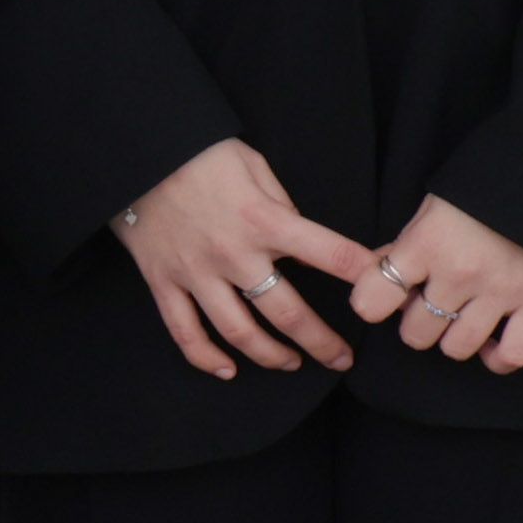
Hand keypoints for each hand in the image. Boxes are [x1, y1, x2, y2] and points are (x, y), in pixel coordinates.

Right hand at [112, 140, 378, 382]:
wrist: (133, 152)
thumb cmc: (198, 152)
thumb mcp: (253, 164)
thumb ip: (282, 203)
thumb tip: (300, 238)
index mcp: (265, 220)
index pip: (330, 254)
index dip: (365, 275)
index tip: (389, 292)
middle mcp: (234, 254)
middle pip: (288, 313)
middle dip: (323, 342)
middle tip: (342, 359)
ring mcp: (197, 273)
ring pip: (240, 332)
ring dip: (272, 356)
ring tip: (293, 363)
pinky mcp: (164, 282)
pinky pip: (185, 332)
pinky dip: (206, 357)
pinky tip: (228, 370)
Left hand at [349, 192, 522, 376]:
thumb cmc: (480, 190)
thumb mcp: (431, 209)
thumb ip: (403, 247)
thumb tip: (372, 276)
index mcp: (426, 244)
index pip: (372, 300)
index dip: (373, 302)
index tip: (385, 296)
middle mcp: (460, 272)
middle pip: (416, 333)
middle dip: (419, 323)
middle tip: (432, 302)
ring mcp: (501, 289)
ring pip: (458, 348)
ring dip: (455, 339)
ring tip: (462, 317)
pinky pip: (513, 354)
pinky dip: (499, 358)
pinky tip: (492, 343)